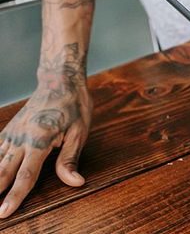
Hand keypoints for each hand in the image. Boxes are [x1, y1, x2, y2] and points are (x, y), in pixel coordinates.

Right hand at [0, 43, 91, 217]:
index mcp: (39, 140)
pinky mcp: (9, 129)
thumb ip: (70, 159)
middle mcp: (21, 138)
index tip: (5, 212)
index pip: (25, 175)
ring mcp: (12, 133)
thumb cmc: (74, 106)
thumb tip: (75, 182)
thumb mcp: (80, 132)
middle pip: (3, 171)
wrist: (60, 80)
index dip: (15, 196)